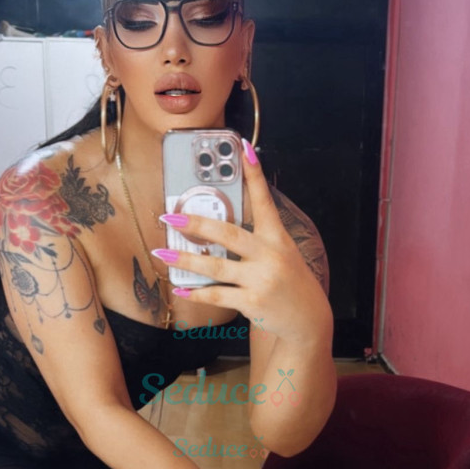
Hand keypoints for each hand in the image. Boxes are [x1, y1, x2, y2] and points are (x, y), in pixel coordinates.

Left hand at [154, 140, 327, 342]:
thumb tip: (220, 226)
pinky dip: (196, 293)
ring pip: (215, 266)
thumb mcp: (282, 253)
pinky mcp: (252, 302)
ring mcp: (260, 280)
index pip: (264, 201)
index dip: (254, 175)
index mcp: (278, 238)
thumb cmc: (289, 282)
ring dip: (185, 260)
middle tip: (171, 217)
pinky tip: (179, 288)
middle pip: (229, 234)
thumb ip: (257, 239)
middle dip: (197, 224)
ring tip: (161, 253)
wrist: (307, 318)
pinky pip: (217, 295)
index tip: (244, 149)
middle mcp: (270, 256)